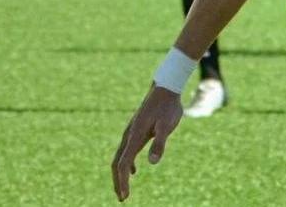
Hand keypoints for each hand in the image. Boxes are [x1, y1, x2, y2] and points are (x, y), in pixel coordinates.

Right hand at [111, 85, 182, 201]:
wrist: (165, 88)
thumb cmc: (168, 107)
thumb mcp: (167, 126)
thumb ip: (160, 143)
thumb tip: (153, 162)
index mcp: (134, 136)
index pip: (123, 164)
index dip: (122, 181)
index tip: (124, 196)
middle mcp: (128, 136)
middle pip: (117, 163)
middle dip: (118, 181)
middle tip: (122, 198)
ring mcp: (130, 133)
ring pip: (120, 157)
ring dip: (121, 174)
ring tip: (125, 189)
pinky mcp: (136, 130)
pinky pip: (126, 151)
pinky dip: (127, 163)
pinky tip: (135, 170)